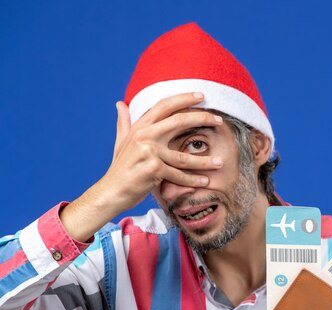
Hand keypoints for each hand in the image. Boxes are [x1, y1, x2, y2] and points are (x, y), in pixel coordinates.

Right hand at [104, 92, 223, 211]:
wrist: (110, 192)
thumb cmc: (119, 168)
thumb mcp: (121, 142)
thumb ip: (124, 123)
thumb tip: (120, 104)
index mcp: (139, 127)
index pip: (164, 106)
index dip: (184, 98)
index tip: (201, 96)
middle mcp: (144, 135)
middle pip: (179, 121)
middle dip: (202, 119)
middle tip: (219, 120)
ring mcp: (149, 152)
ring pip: (184, 156)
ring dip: (205, 161)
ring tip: (221, 162)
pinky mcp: (153, 169)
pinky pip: (178, 175)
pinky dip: (193, 180)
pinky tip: (205, 181)